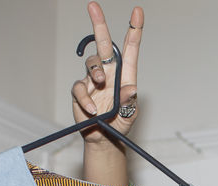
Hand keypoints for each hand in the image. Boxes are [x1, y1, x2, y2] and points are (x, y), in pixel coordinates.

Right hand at [71, 3, 142, 146]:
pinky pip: (79, 88)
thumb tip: (132, 90)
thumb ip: (130, 102)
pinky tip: (92, 110)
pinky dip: (85, 98)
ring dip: (95, 69)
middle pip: (103, 44)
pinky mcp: (81, 92)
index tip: (138, 11)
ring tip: (100, 82)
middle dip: (99, 23)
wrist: (103, 139)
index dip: (134, 29)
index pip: (129, 48)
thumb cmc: (120, 123)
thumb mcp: (130, 114)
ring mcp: (93, 80)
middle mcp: (109, 73)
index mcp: (125, 74)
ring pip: (91, 62)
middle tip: (93, 5)